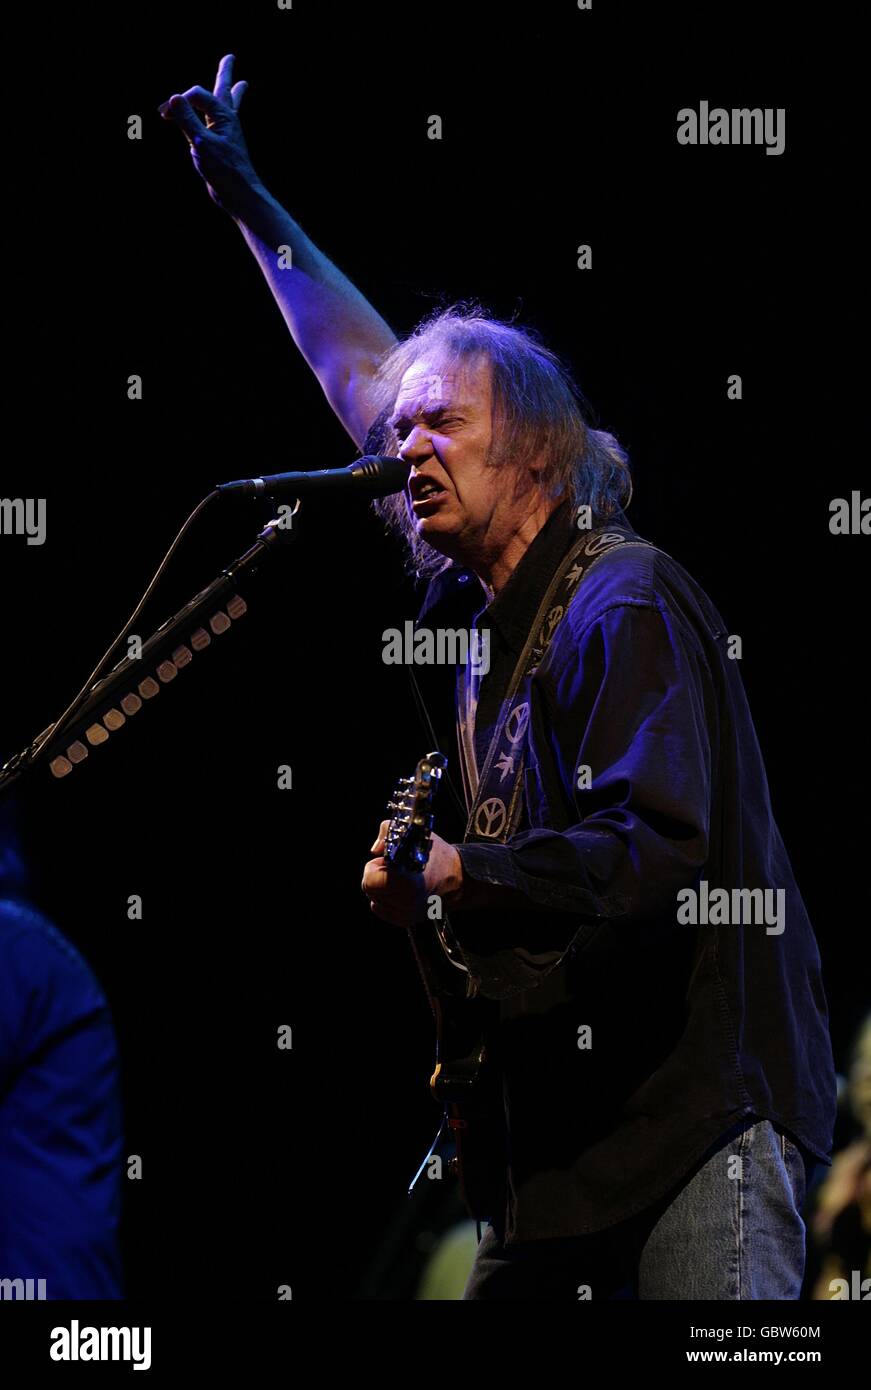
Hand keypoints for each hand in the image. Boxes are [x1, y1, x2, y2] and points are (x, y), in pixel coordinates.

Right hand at [159, 54, 260, 212]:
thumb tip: (174, 97)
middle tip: (231, 58)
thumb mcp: (202, 144)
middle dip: (225, 73)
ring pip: (227, 105)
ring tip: (242, 83)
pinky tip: (225, 116)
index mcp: (224, 115)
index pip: (196, 95)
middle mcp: (227, 119)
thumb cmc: (225, 171)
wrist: (240, 195)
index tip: (164, 115)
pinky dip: (220, 115)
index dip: (178, 102)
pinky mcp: (223, 145)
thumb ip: (187, 120)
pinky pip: (219, 123)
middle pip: (225, 89)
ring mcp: (226, 132)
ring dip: (232, 92)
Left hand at [361, 822, 463, 927]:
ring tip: (401, 878)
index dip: (374, 868)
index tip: (387, 861)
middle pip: (369, 890)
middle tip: (395, 868)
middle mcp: (407, 903)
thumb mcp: (413, 833)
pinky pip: (381, 909)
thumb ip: (387, 833)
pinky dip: (386, 899)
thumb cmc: (436, 855)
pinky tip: (401, 890)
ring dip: (382, 888)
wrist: (457, 877)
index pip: (369, 882)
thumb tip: (375, 850)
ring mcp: (406, 914)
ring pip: (374, 900)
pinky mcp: (406, 921)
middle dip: (377, 876)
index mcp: (407, 883)